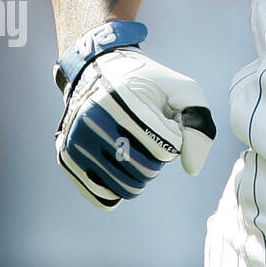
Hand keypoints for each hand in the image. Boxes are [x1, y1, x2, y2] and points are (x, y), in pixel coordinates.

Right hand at [55, 23, 215, 208]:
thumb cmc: (149, 83)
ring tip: (137, 144)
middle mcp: (92, 122)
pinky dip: (121, 185)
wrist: (99, 72)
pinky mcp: (67, 159)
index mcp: (122, 99)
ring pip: (127, 186)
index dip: (175, 134)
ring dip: (142, 171)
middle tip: (152, 132)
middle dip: (160, 155)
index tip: (166, 117)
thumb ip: (199, 125)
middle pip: (146, 168)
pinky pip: (103, 195)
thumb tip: (192, 168)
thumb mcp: (182, 90)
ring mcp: (76, 142)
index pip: (166, 144)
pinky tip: (122, 163)